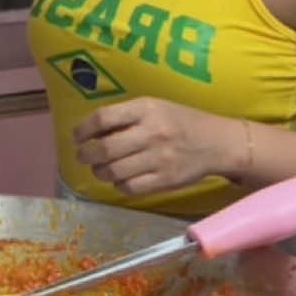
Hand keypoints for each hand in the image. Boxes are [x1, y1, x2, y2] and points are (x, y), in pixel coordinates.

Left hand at [72, 98, 244, 197]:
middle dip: (85, 155)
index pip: (103, 118)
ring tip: (101, 169)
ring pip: (113, 171)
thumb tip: (90, 131)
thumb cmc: (181, 122)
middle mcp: (152, 132)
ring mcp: (159, 158)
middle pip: (104, 148)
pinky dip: (119, 185)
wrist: (218, 142)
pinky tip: (121, 179)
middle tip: (83, 156)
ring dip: (100, 172)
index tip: (77, 137)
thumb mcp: (155, 107)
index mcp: (146, 109)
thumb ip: (126, 117)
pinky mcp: (165, 180)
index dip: (83, 130)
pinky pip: (130, 188)